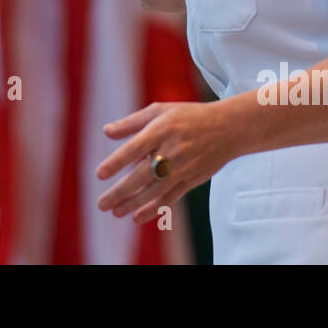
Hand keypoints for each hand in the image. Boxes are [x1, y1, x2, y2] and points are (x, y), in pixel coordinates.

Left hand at [95, 101, 239, 224]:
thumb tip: (106, 131)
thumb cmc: (188, 116)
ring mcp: (183, 167)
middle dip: (120, 192)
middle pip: (142, 175)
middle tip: (101, 204)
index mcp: (161, 130)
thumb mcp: (160, 110)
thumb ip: (132, 122)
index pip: (135, 148)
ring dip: (134, 204)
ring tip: (115, 212)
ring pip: (155, 191)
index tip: (99, 175)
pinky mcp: (192, 179)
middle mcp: (172, 150)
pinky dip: (154, 208)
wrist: (228, 128)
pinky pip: (171, 197)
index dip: (117, 162)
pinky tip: (138, 216)